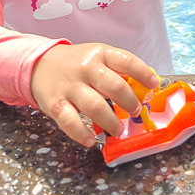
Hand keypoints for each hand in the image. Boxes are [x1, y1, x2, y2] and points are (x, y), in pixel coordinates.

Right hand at [30, 42, 159, 146]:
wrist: (40, 64)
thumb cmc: (77, 63)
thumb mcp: (98, 57)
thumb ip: (117, 70)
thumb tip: (143, 89)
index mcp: (100, 54)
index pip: (127, 61)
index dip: (143, 73)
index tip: (154, 85)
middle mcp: (86, 68)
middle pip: (114, 86)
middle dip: (129, 102)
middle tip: (135, 112)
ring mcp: (70, 87)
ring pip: (95, 107)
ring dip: (111, 122)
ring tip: (118, 130)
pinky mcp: (55, 104)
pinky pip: (70, 123)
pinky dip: (82, 135)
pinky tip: (92, 140)